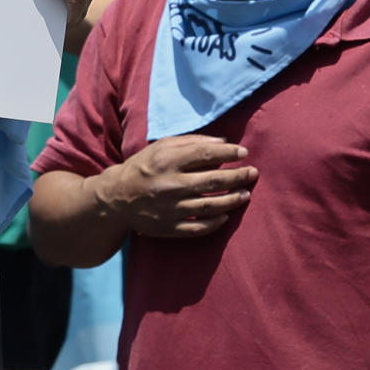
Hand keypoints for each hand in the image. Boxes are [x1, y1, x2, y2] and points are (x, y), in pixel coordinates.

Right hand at [90, 135, 256, 237]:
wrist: (116, 197)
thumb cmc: (143, 167)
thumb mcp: (160, 148)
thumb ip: (190, 142)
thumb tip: (224, 142)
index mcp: (166, 161)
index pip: (205, 154)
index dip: (228, 153)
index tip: (243, 153)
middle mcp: (169, 184)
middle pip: (213, 180)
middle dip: (238, 176)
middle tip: (253, 173)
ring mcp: (169, 208)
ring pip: (211, 205)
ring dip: (233, 199)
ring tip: (246, 194)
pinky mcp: (169, 227)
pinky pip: (199, 227)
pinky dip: (216, 222)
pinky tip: (226, 215)